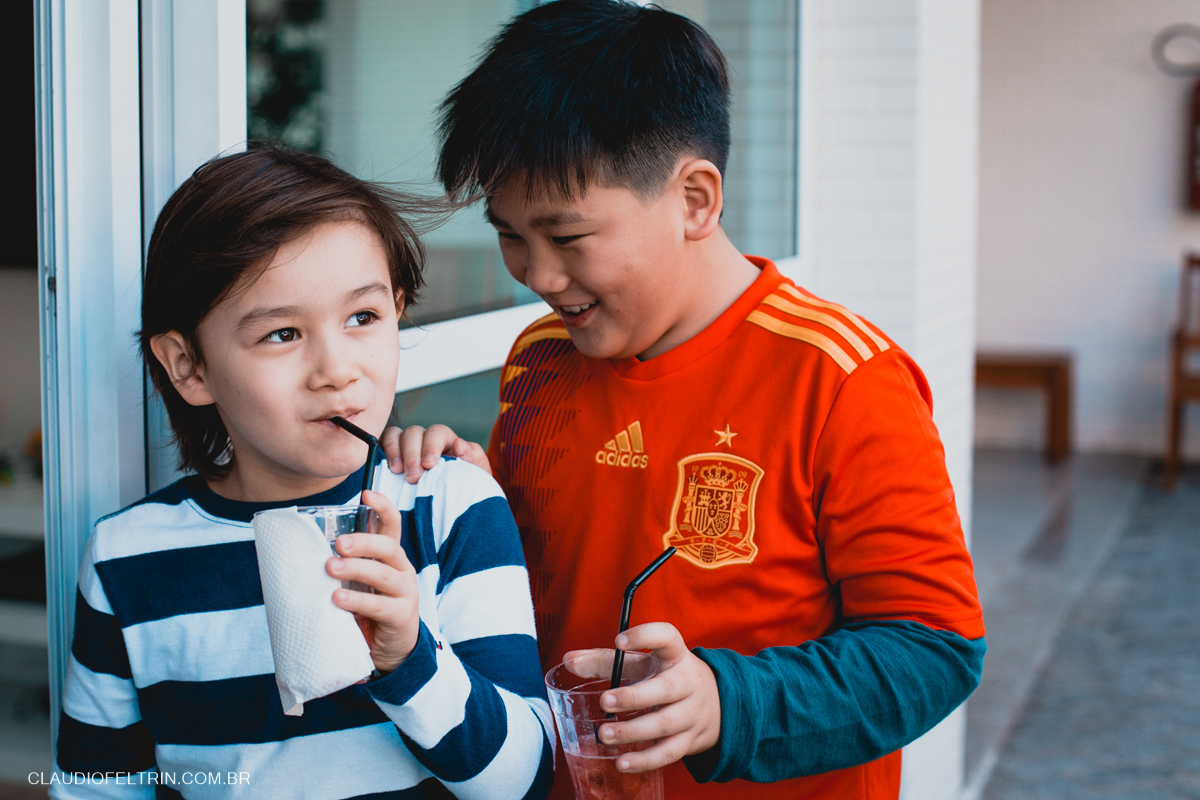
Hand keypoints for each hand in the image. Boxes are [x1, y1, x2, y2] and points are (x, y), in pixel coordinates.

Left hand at [327, 489, 419, 671]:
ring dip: (355, 568)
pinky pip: (380, 605)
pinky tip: (338, 600)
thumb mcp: (358, 584)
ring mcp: (404, 593)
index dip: (382, 507)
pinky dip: (357, 601)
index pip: (392, 525)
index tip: (366, 493)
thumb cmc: (368, 610)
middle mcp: (401, 570)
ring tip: (331, 568)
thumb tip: (297, 554)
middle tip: (338, 544)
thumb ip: (342, 568)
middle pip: (388, 547)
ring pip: (383, 574)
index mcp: (391, 558)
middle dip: (363, 542)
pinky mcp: (401, 616)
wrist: (390, 651)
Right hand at [380, 424, 490, 483]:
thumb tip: (458, 444)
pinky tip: (387, 470)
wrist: (457, 507)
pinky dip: (384, 453)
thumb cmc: (467, 488)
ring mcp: (406, 447)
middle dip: (412, 453)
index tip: (430, 464)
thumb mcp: (477, 474)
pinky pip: (383, 444)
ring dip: (396, 452)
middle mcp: (424, 440)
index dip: (431, 445)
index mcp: (446, 441)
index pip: (437, 432)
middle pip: (414, 433)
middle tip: (413, 476)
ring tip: (397, 472)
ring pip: (396, 436)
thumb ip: (473, 457)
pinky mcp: (391, 456)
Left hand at [563, 622, 721, 773]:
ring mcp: (693, 712)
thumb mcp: (642, 664)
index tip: (619, 640)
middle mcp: (689, 681)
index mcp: (676, 655)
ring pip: (665, 723)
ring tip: (604, 734)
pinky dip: (645, 760)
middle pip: (666, 688)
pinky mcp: (691, 740)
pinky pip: (668, 752)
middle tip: (606, 701)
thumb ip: (605, 661)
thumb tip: (567, 661)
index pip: (667, 637)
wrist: (715, 704)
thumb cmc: (665, 677)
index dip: (645, 636)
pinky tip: (621, 762)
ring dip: (633, 731)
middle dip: (634, 697)